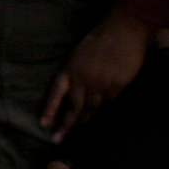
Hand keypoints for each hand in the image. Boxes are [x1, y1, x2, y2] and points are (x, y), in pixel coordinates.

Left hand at [40, 9, 153, 142]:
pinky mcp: (117, 86)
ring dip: (86, 118)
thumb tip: (75, 92)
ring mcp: (101, 84)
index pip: (57, 93)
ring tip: (80, 126)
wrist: (125, 30)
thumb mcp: (81, 53)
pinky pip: (109, 101)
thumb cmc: (101, 38)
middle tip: (59, 139)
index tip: (43, 124)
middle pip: (75, 108)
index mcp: (71, 68)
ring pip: (92, 108)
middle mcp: (84, 79)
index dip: (50, 109)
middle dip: (67, 125)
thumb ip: (76, 73)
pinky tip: (103, 107)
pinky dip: (105, 105)